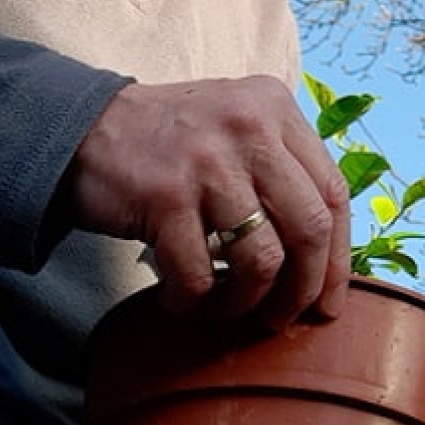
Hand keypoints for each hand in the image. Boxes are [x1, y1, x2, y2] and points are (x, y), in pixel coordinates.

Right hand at [69, 75, 351, 323]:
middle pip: (310, 228)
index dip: (338, 256)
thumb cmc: (173, 141)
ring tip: (224, 305)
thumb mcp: (239, 124)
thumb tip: (327, 252)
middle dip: (304, 288)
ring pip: (261, 259)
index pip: (334, 191)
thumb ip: (282, 165)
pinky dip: (193, 300)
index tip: (330, 298)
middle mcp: (250, 126)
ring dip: (245, 301)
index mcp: (276, 107)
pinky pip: (200, 275)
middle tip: (283, 317)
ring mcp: (209, 161)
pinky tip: (179, 296)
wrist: (85, 128)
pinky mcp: (166, 196)